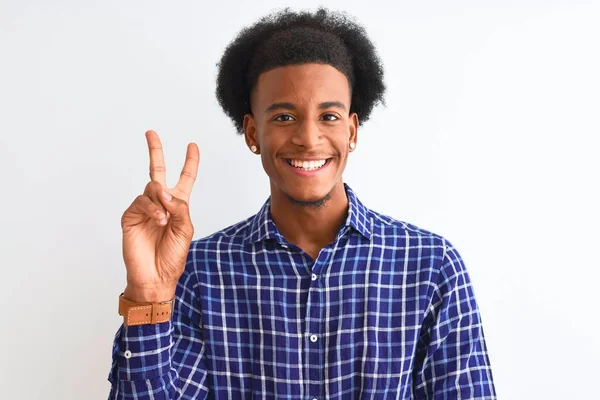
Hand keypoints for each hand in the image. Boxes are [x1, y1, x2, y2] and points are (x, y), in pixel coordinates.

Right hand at [120, 130, 199, 301]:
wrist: (155, 276)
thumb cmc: (172, 256)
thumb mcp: (185, 229)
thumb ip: (179, 207)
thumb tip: (165, 191)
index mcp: (178, 206)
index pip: (184, 179)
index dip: (190, 163)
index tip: (192, 146)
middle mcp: (160, 203)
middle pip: (157, 171)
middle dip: (155, 151)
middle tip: (150, 133)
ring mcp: (144, 208)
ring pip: (152, 187)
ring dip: (161, 200)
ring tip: (164, 218)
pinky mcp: (131, 216)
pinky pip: (141, 201)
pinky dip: (152, 208)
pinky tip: (157, 219)